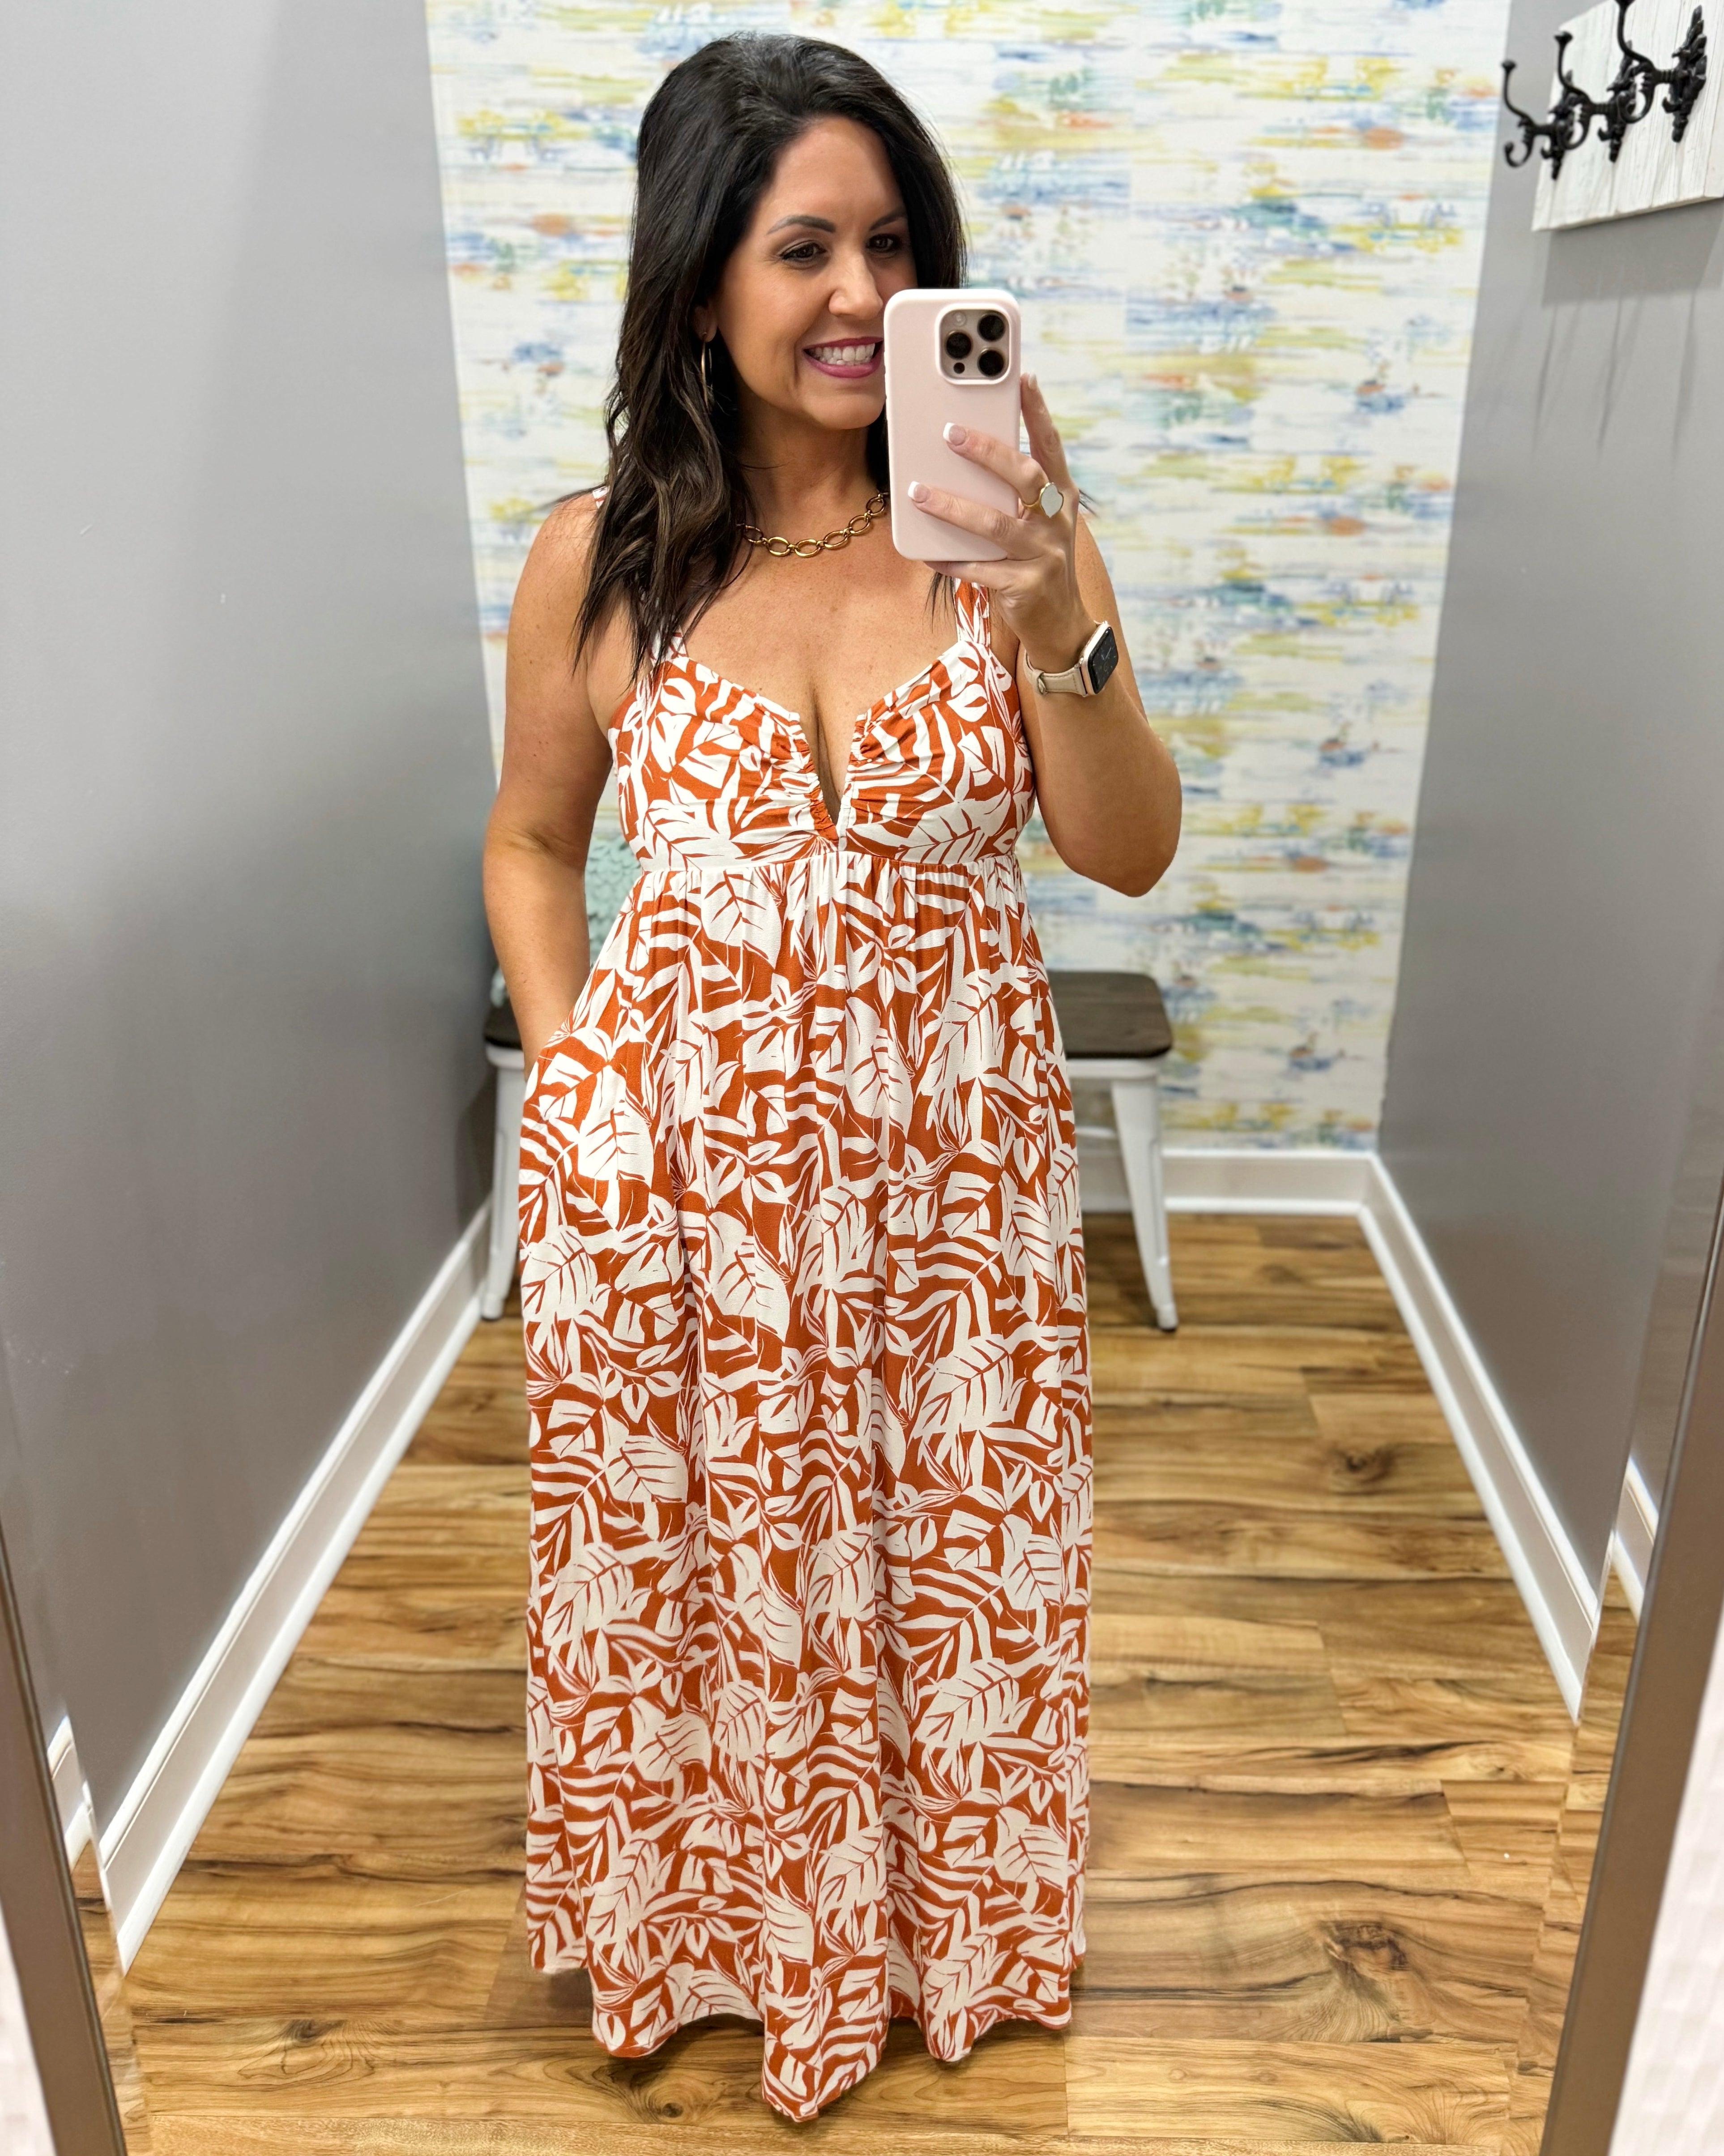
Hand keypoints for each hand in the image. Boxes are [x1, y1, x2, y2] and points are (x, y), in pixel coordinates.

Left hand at [908, 374, 1092, 673]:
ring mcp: (1043, 556)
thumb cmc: (1037, 562)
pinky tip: (926, 552)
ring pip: (995, 525)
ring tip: (918, 493)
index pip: (1051, 447)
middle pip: (1024, 478)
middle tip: (950, 432)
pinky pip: (979, 570)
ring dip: (953, 507)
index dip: (1038, 413)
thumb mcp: (1036, 523)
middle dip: (987, 453)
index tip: (1023, 378)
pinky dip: (950, 560)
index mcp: (1061, 498)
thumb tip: (967, 455)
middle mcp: (1056, 523)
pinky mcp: (1024, 588)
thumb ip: (1014, 493)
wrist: (1060, 624)